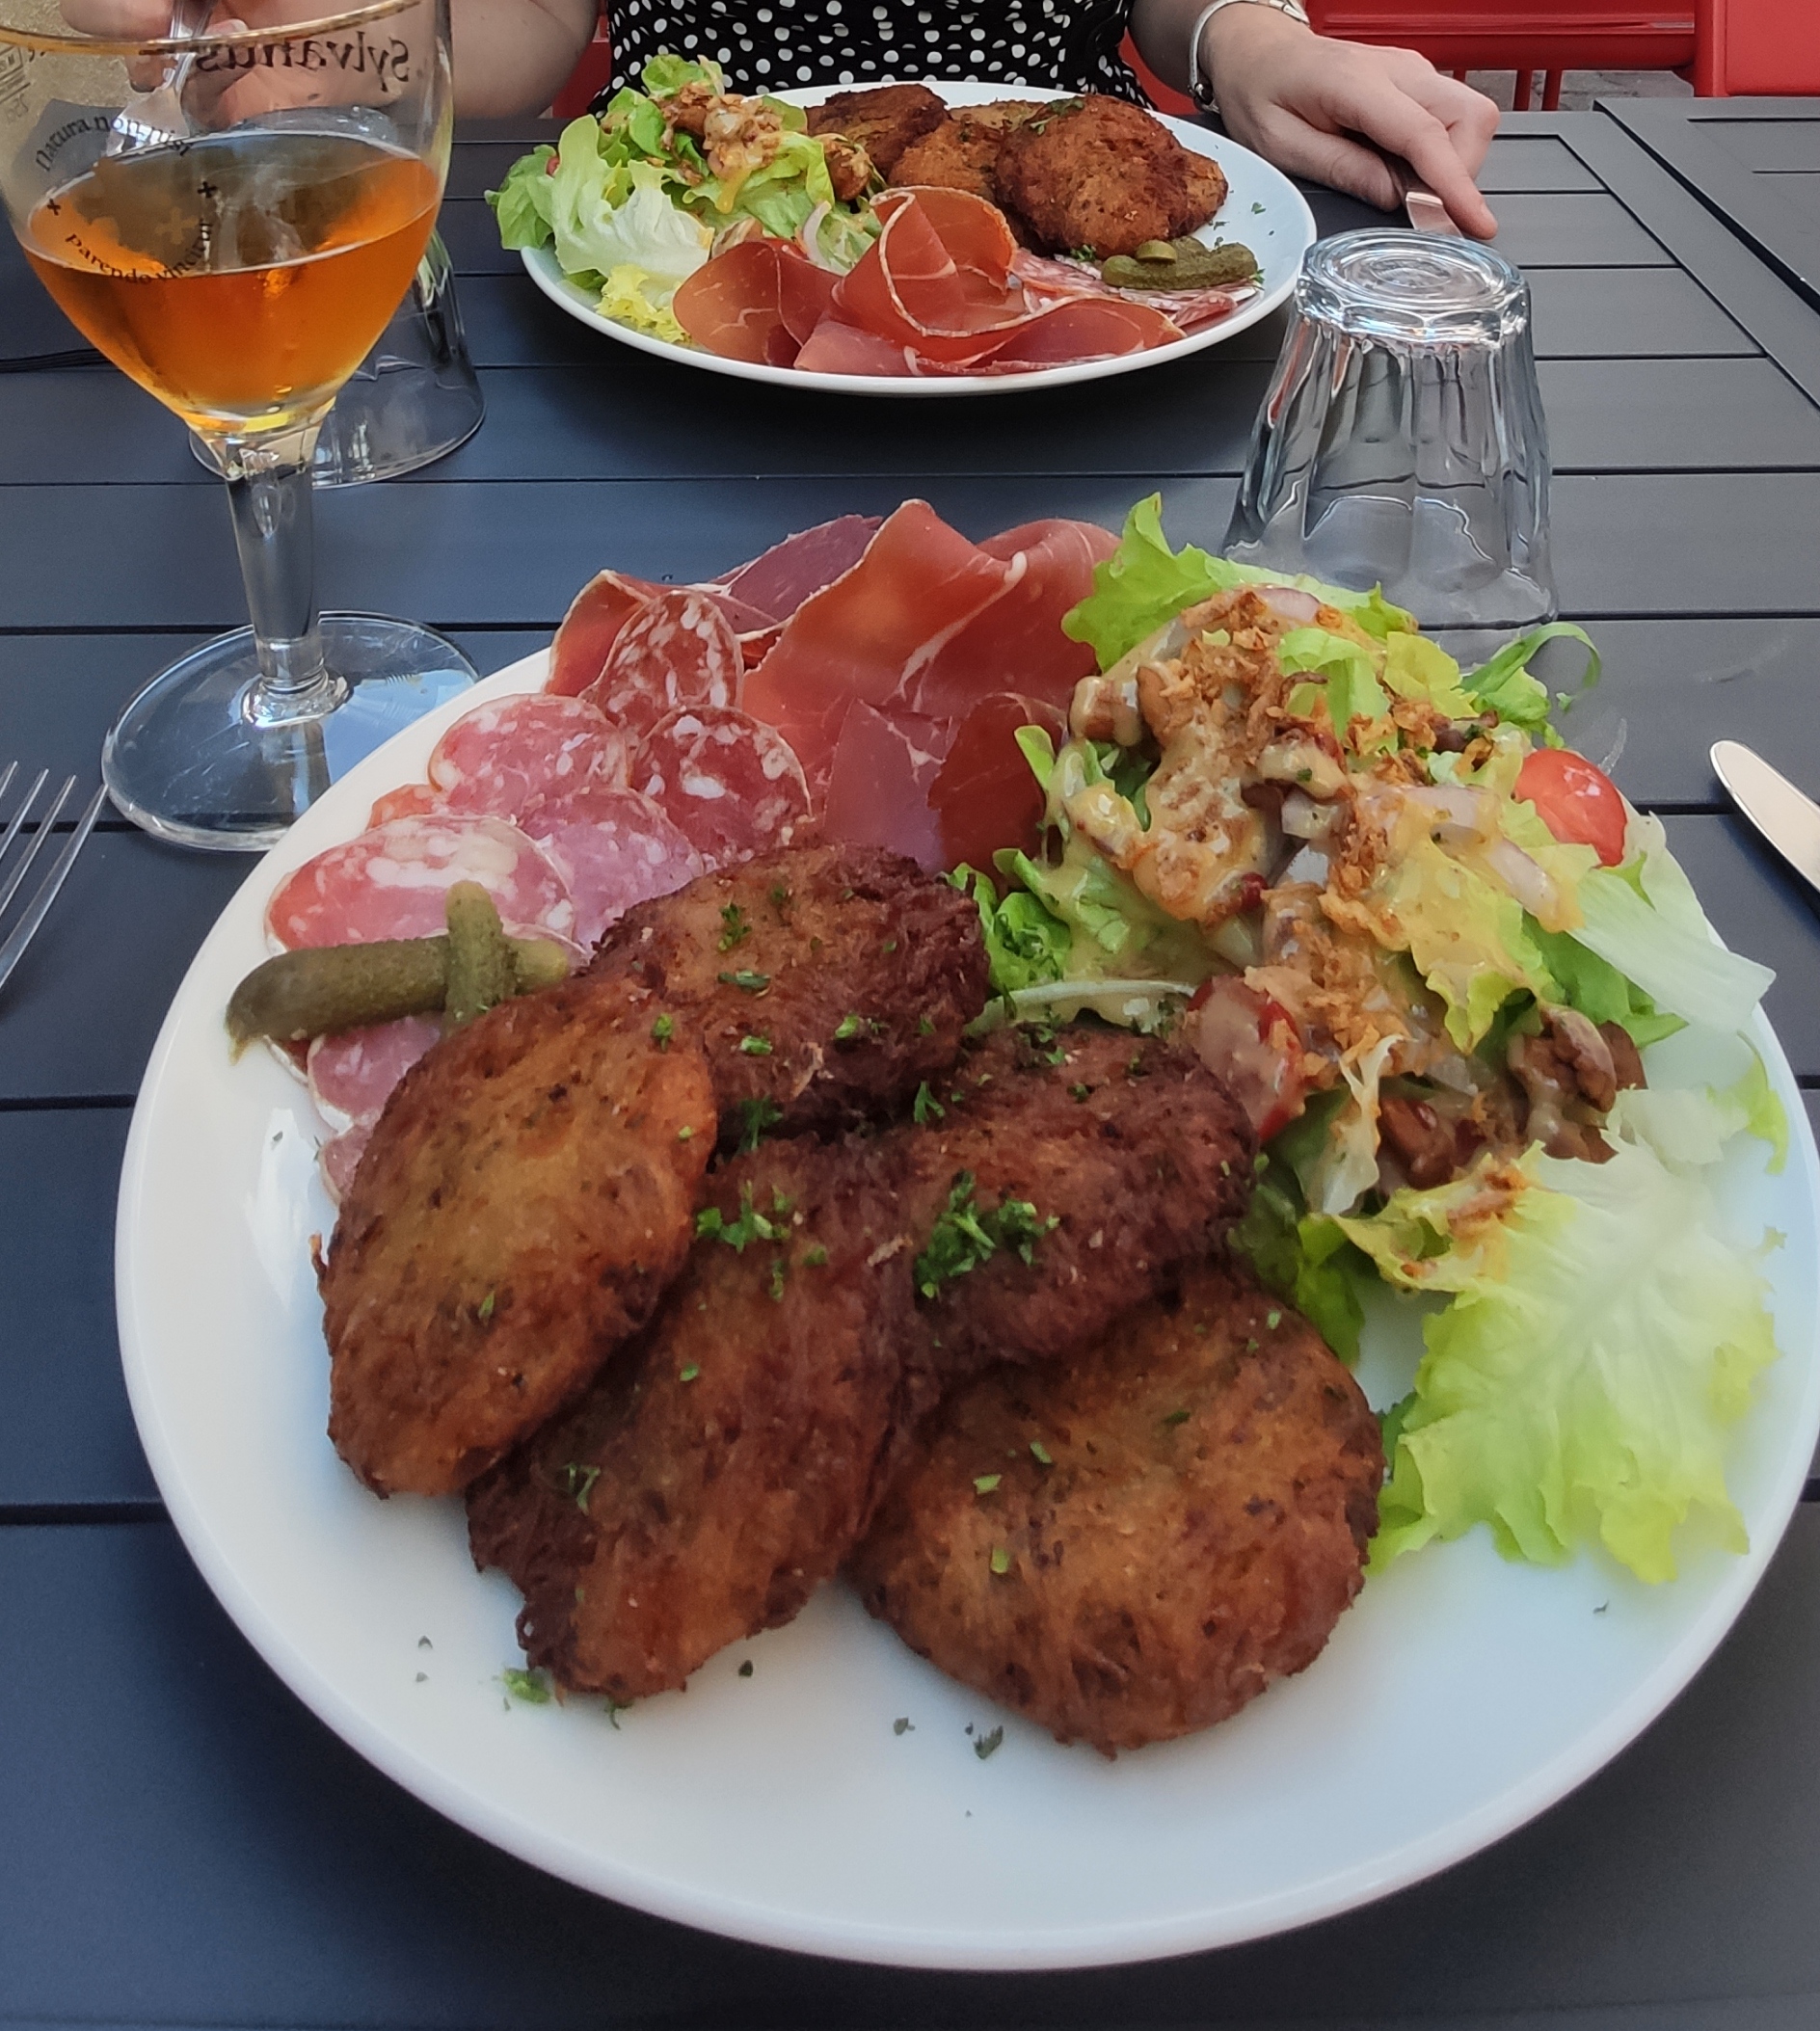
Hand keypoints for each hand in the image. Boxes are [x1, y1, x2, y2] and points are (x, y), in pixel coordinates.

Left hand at [1203, 8, 1499, 238]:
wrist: (1258, 53)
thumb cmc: (1262, 93)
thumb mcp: (1283, 148)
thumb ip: (1343, 170)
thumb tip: (1394, 199)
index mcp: (1359, 84)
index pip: (1425, 136)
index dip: (1454, 184)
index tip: (1474, 222)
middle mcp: (1399, 70)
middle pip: (1471, 119)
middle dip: (1461, 174)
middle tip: (1426, 212)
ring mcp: (1412, 72)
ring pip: (1471, 118)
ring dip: (1455, 165)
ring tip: (1411, 193)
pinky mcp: (1415, 82)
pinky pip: (1451, 119)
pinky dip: (1442, 154)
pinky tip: (1406, 173)